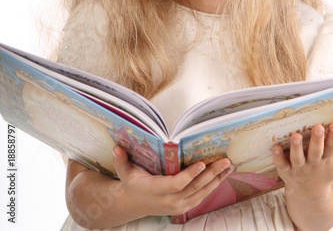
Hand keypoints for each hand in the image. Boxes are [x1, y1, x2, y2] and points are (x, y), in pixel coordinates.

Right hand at [113, 145, 232, 217]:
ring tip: (229, 165)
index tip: (201, 163)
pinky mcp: (186, 205)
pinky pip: (203, 195)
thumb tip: (116, 147)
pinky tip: (223, 174)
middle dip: (211, 174)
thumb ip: (120, 160)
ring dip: (217, 179)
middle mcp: (170, 200)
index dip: (190, 175)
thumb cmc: (132, 182)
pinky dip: (214, 185)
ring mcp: (179, 205)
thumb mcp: (124, 171)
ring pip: (202, 192)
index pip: (176, 184)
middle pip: (194, 188)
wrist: (136, 203)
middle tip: (224, 161)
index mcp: (156, 190)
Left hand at [272, 123, 332, 229]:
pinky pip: (282, 164)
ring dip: (297, 147)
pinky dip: (278, 156)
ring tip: (296, 135)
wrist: (309, 194)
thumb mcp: (329, 160)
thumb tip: (330, 124)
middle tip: (318, 127)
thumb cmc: (319, 169)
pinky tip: (275, 147)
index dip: (332, 136)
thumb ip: (329, 145)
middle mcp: (313, 164)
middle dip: (317, 140)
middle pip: (315, 151)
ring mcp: (299, 168)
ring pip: (298, 157)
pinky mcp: (286, 171)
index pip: (330, 147)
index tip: (332, 124)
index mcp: (325, 160)